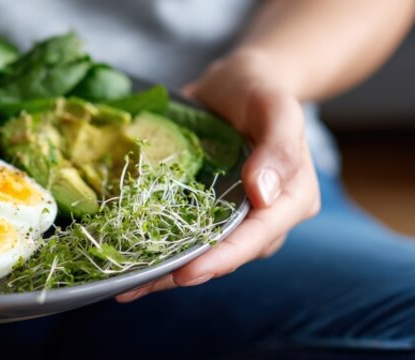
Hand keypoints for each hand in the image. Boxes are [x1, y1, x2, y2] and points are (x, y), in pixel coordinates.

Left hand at [117, 50, 320, 301]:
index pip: (258, 237)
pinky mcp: (205, 211)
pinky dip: (155, 249)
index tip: (187, 274)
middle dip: (182, 275)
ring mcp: (232, 217)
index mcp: (293, 199)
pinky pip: (182, 235)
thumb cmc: (261, 91)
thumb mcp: (276, 107)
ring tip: (121, 287)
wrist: (238, 83)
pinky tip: (122, 262)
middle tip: (136, 288)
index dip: (222, 258)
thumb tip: (264, 192)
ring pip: (200, 253)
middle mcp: (264, 218)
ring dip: (162, 273)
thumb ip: (279, 147)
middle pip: (226, 256)